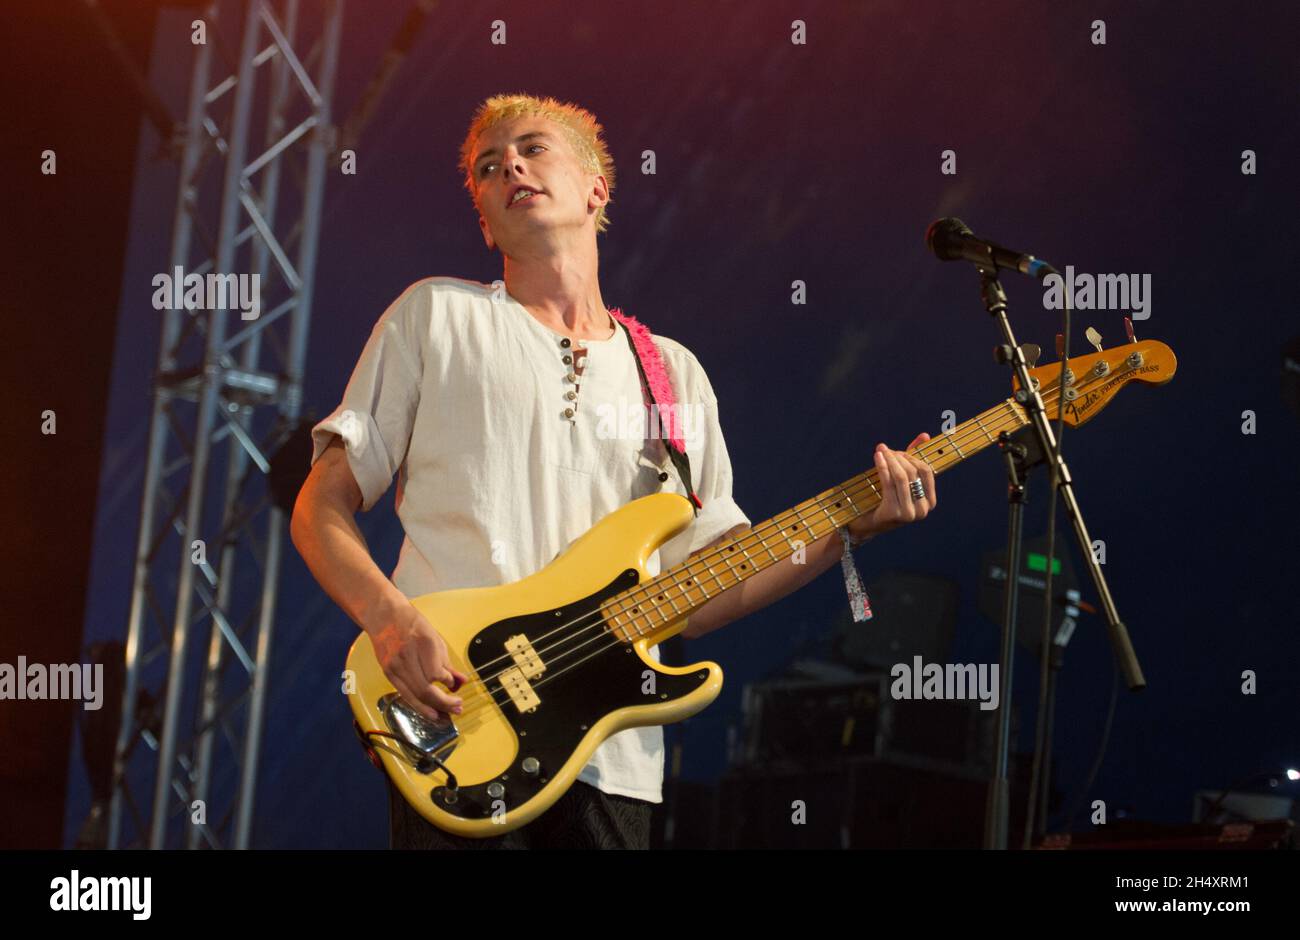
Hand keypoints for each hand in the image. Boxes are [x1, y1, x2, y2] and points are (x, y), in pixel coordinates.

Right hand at [369, 601, 469, 721]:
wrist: (385, 616)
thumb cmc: (412, 624)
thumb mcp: (435, 639)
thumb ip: (448, 663)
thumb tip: (461, 682)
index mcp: (422, 643)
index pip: (436, 673)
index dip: (448, 682)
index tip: (455, 684)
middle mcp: (407, 656)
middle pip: (425, 689)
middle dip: (444, 703)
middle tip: (457, 708)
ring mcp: (395, 666)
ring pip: (414, 696)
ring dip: (432, 709)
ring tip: (446, 716)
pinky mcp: (388, 673)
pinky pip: (405, 695)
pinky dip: (418, 705)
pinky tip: (430, 712)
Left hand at [847, 433, 936, 541]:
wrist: (865, 524)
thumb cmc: (884, 499)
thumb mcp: (900, 480)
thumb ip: (912, 458)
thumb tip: (925, 435)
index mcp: (930, 502)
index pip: (926, 471)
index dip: (912, 457)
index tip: (896, 451)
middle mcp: (923, 510)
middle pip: (913, 472)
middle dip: (898, 457)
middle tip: (884, 449)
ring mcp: (909, 514)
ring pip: (901, 477)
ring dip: (890, 460)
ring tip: (880, 450)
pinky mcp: (894, 513)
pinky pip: (889, 483)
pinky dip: (883, 467)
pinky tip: (877, 458)